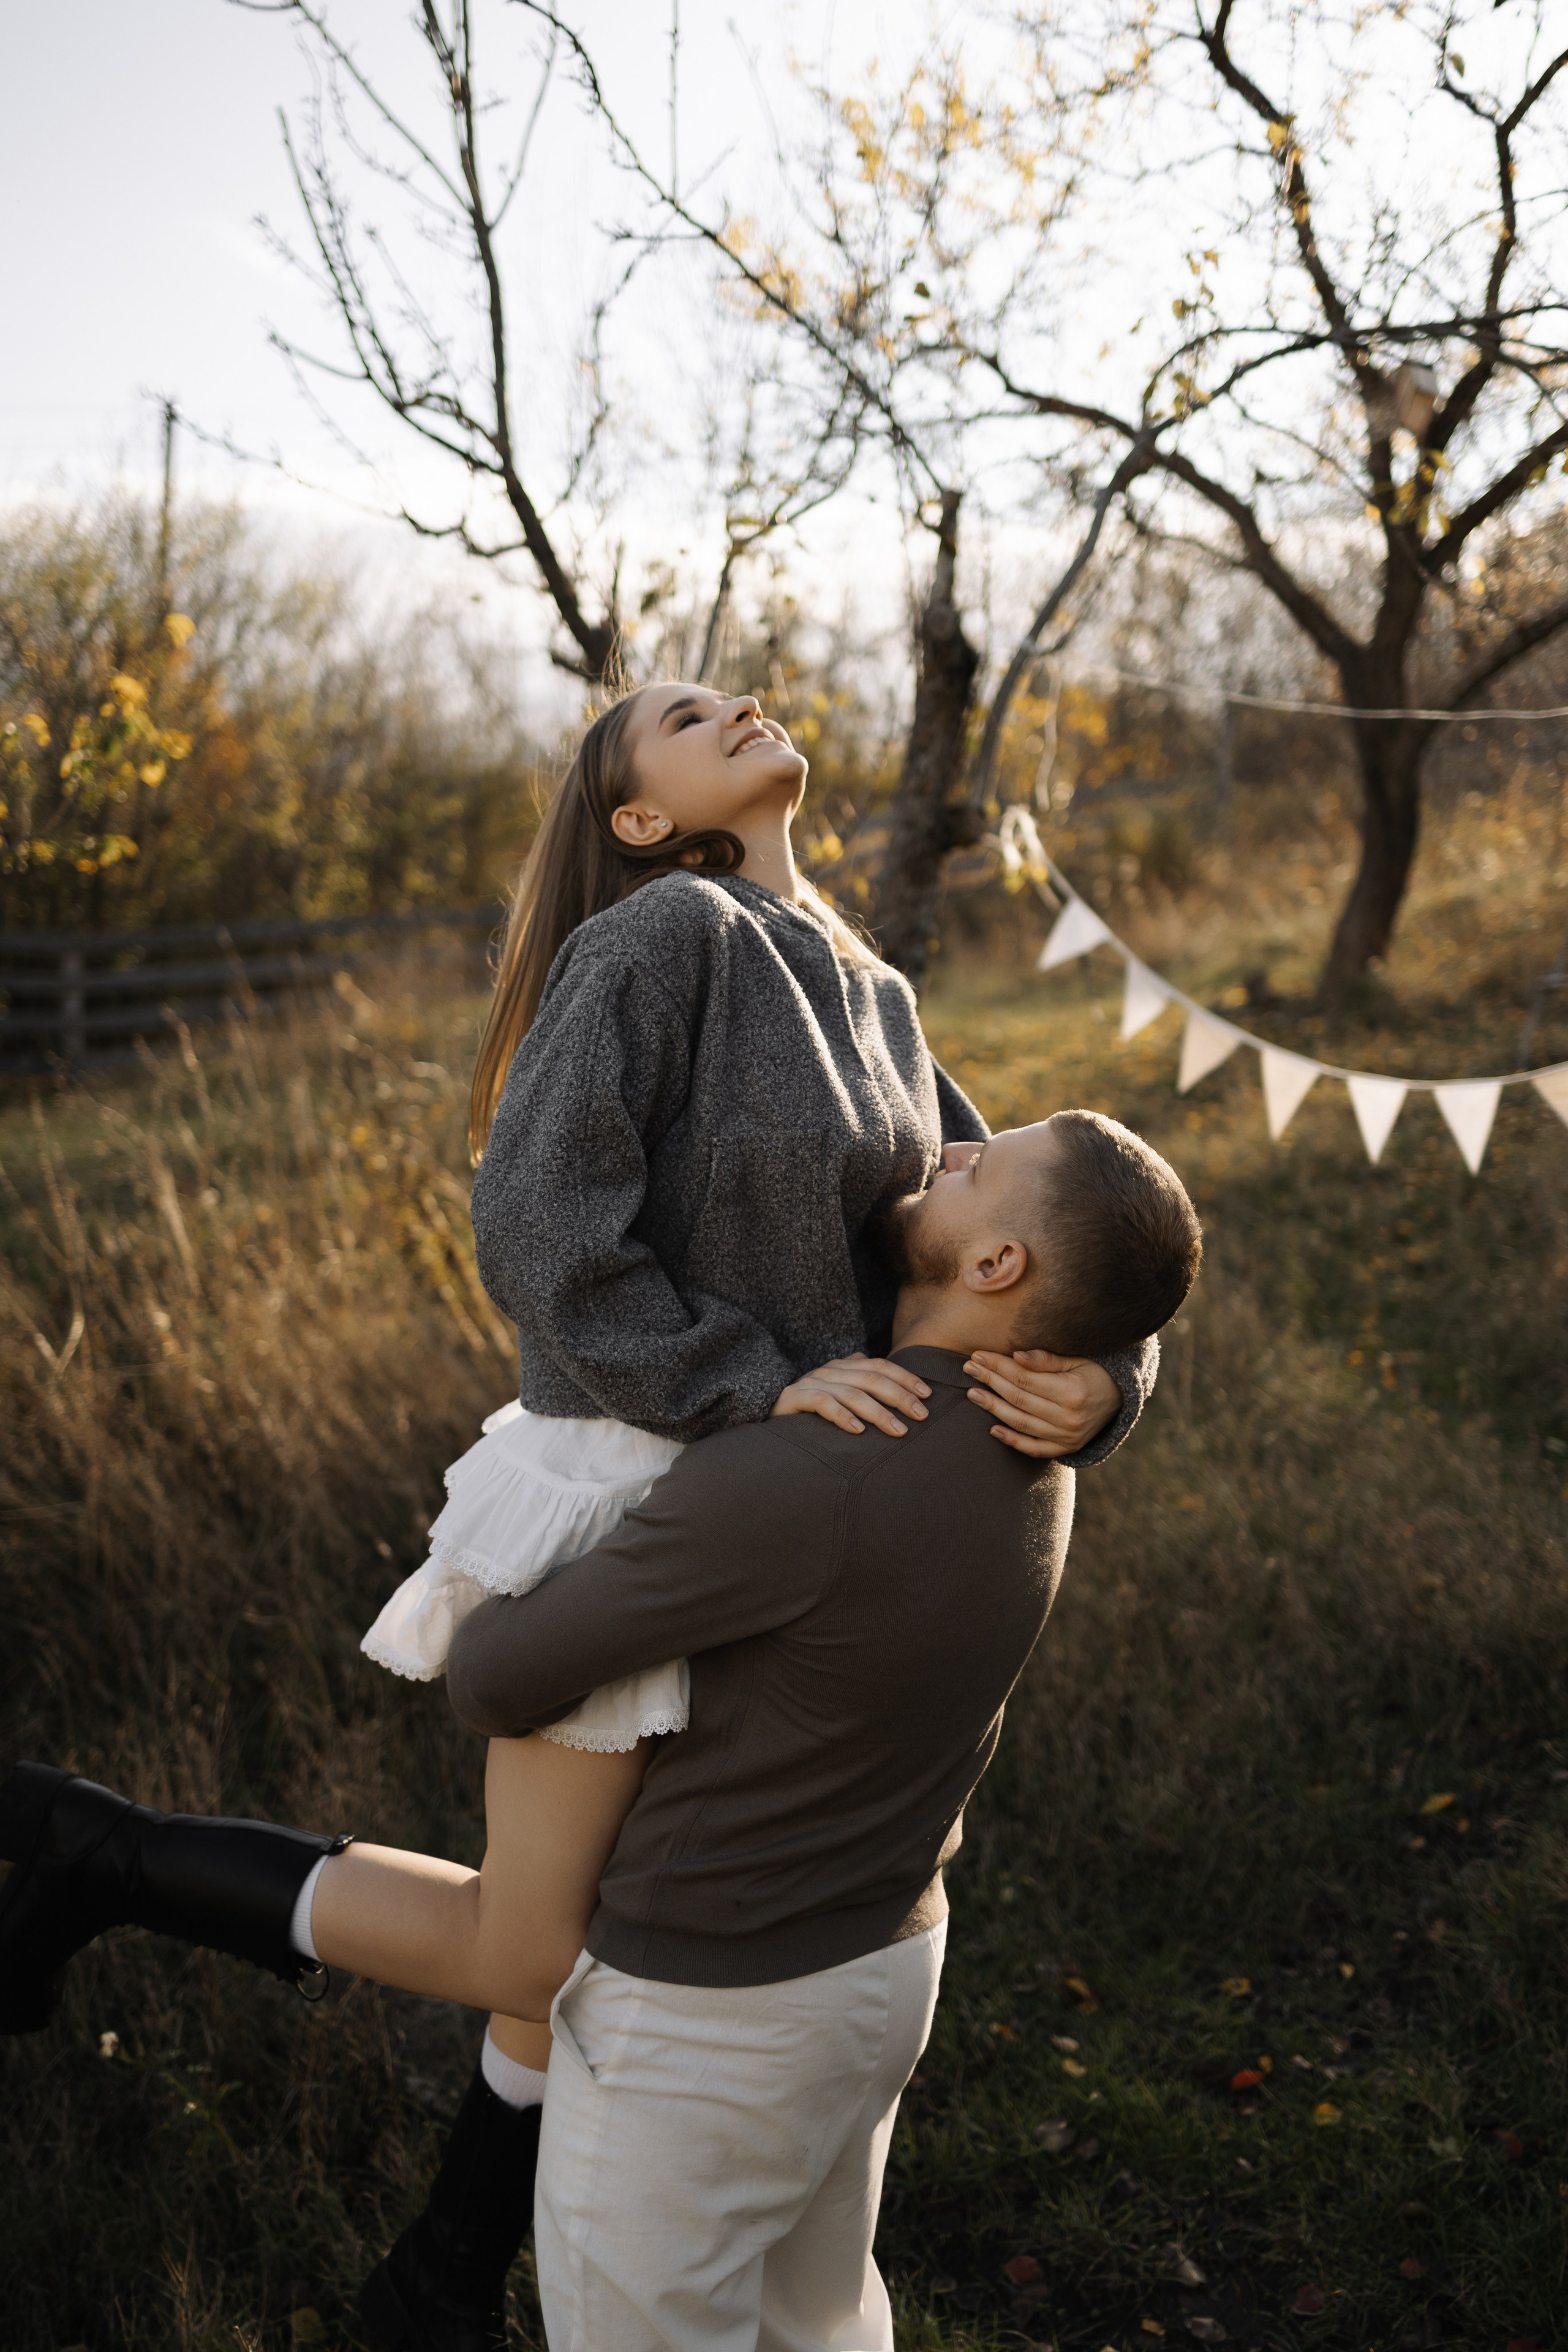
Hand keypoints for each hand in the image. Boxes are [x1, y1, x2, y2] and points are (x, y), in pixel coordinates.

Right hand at [771, 1353, 931, 1437]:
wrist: (769, 1417)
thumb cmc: (813, 1412)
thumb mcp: (841, 1395)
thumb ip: (864, 1386)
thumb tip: (899, 1387)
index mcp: (843, 1366)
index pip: (880, 1366)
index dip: (905, 1379)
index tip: (927, 1395)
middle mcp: (829, 1370)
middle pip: (872, 1378)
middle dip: (900, 1396)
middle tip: (921, 1416)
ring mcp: (811, 1382)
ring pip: (852, 1393)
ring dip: (879, 1412)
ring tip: (898, 1430)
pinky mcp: (794, 1398)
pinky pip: (822, 1403)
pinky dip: (842, 1417)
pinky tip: (858, 1431)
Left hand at [962, 1349, 1120, 1458]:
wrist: (1121, 1399)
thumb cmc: (1094, 1372)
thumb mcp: (1077, 1359)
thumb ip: (1046, 1360)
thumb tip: (1016, 1356)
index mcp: (1072, 1392)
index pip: (1024, 1378)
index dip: (998, 1366)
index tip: (978, 1355)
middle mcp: (1068, 1418)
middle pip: (1018, 1398)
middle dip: (990, 1381)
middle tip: (968, 1368)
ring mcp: (1067, 1437)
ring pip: (1021, 1423)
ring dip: (993, 1408)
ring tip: (972, 1393)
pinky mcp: (1065, 1448)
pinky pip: (1033, 1448)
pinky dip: (1012, 1441)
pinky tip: (992, 1429)